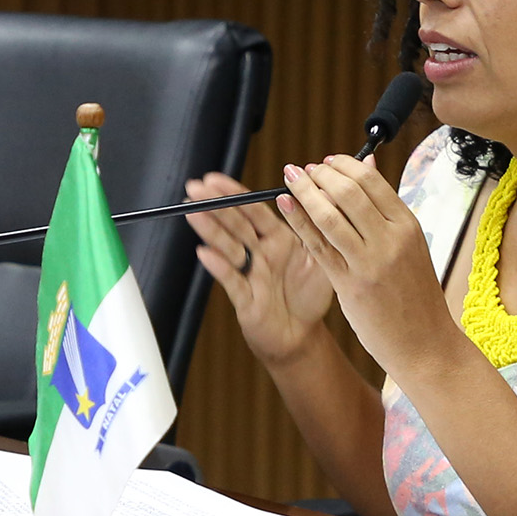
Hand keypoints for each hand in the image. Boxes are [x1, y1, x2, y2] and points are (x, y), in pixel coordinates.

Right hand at [184, 172, 335, 367]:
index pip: (253, 210)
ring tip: (193, 213)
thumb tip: (322, 194)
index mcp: (278, 238)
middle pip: (235, 224)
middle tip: (195, 188)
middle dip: (214, 204)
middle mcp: (260, 253)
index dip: (234, 193)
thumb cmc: (311, 297)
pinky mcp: (245, 298)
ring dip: (210, 230)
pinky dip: (219, 267)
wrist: (304, 336)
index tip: (215, 179)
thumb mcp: (322, 257)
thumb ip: (317, 228)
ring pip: (228, 247)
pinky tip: (205, 253)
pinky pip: (231, 280)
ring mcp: (250, 274)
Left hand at [277, 155, 456, 375]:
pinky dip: (298, 220)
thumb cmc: (415, 295)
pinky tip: (285, 204)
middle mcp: (390, 239)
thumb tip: (369, 162)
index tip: (326, 161)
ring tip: (291, 179)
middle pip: (348, 191)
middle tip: (304, 169)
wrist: (425, 344)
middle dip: (320, 174)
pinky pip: (317, 245)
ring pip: (329, 215)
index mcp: (408, 225)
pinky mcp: (350, 284)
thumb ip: (385, 209)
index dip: (343, 165)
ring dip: (304, 191)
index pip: (371, 180)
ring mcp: (369, 262)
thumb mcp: (410, 246)